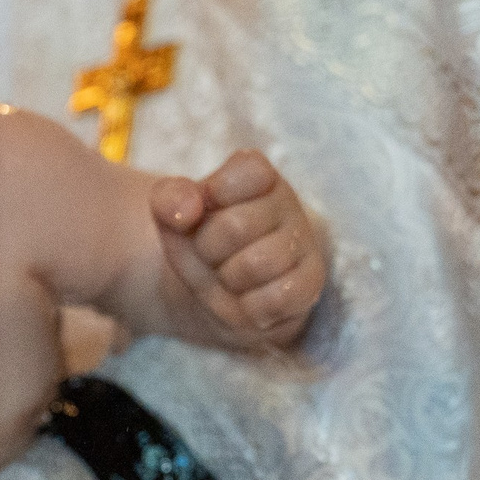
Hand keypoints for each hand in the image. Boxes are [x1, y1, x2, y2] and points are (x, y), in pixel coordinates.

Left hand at [153, 150, 328, 349]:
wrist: (218, 291)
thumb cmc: (200, 240)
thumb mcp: (172, 215)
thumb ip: (169, 200)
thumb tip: (187, 211)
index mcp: (257, 174)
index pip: (244, 172)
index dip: (213, 197)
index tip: (205, 210)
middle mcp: (287, 202)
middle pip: (235, 226)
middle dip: (209, 249)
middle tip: (213, 253)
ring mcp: (303, 242)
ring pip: (256, 265)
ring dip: (228, 279)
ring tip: (230, 274)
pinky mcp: (310, 282)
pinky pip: (277, 299)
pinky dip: (250, 307)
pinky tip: (248, 297)